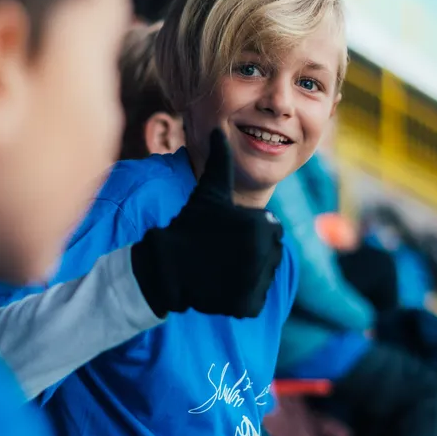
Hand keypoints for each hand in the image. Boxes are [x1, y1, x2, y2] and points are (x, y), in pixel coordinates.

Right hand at [131, 129, 283, 317]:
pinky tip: (221, 286)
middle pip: (270, 253)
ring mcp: (257, 282)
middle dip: (251, 252)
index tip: (226, 232)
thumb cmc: (189, 225)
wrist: (166, 266)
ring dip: (247, 274)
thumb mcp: (208, 191)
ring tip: (221, 267)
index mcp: (262, 225)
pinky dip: (241, 296)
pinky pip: (254, 300)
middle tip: (222, 251)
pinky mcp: (248, 306)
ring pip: (263, 276)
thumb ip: (220, 160)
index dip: (248, 230)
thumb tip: (219, 129)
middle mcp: (265, 254)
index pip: (270, 228)